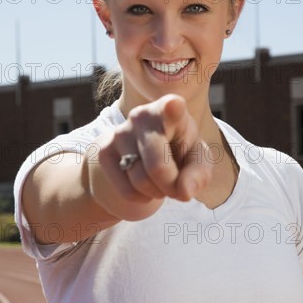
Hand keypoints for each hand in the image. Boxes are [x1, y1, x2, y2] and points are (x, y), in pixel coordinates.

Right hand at [89, 94, 213, 220]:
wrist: (146, 149)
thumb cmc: (180, 148)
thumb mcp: (197, 159)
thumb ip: (198, 174)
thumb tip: (184, 192)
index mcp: (170, 109)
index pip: (171, 107)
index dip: (172, 109)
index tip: (174, 106)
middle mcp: (141, 115)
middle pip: (157, 167)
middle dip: (170, 186)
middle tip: (177, 186)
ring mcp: (119, 132)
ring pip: (140, 181)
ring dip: (156, 192)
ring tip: (161, 180)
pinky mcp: (104, 151)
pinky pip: (126, 190)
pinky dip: (141, 197)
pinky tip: (145, 184)